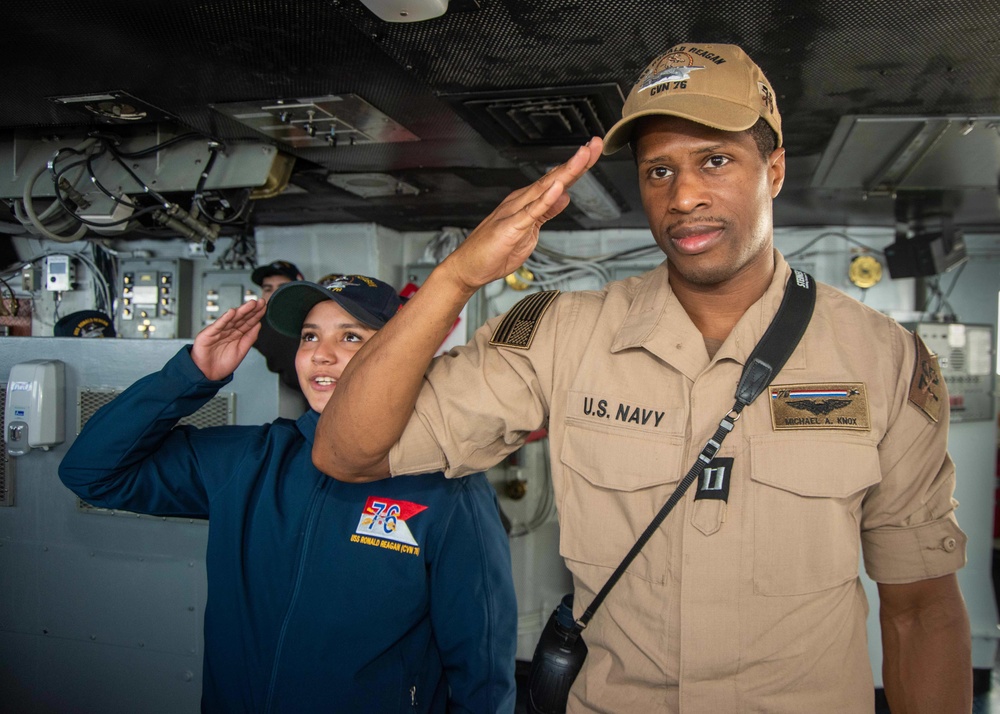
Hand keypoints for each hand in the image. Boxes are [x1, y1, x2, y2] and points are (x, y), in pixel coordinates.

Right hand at [191, 299, 266, 380]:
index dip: (256, 314)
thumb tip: (259, 324)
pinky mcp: (208, 334)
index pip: (248, 322)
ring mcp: (218, 331)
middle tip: (261, 302)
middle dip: (251, 309)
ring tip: (251, 304)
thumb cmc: (222, 364)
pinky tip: (232, 312)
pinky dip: (224, 319)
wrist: (207, 374)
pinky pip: (218, 325)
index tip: (264, 306)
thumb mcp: (241, 351)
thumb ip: (249, 338)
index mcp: (236, 334)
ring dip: (241, 311)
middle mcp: (228, 330)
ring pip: (231, 319)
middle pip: (241, 318)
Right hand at [442, 138, 603, 291]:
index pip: (557, 181)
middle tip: (596, 144)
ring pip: (544, 188)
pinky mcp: (510, 227)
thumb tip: (564, 196)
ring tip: (583, 156)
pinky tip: (558, 188)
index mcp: (528, 202)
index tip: (593, 152)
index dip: (577, 167)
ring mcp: (515, 212)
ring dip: (565, 172)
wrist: (468, 267)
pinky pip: (531, 212)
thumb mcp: (530, 231)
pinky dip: (545, 199)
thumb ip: (546, 212)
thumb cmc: (494, 251)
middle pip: (554, 178)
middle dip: (577, 161)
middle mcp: (522, 202)